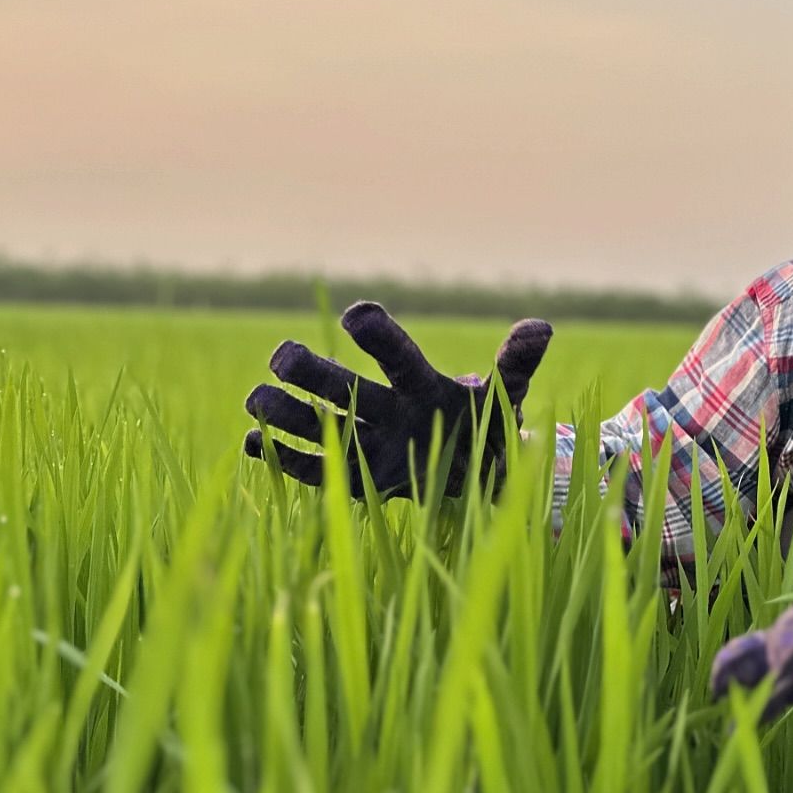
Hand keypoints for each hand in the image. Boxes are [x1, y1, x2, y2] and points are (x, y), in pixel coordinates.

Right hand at [243, 301, 552, 496]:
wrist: (482, 469)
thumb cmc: (490, 425)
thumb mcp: (506, 399)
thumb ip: (515, 365)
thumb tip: (540, 328)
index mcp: (421, 385)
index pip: (398, 357)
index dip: (380, 336)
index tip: (360, 314)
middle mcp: (387, 408)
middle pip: (344, 387)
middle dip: (313, 373)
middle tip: (282, 357)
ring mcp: (371, 442)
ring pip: (321, 423)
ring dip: (288, 413)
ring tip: (255, 399)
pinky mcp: (363, 478)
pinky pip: (319, 469)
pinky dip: (285, 457)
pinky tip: (253, 444)